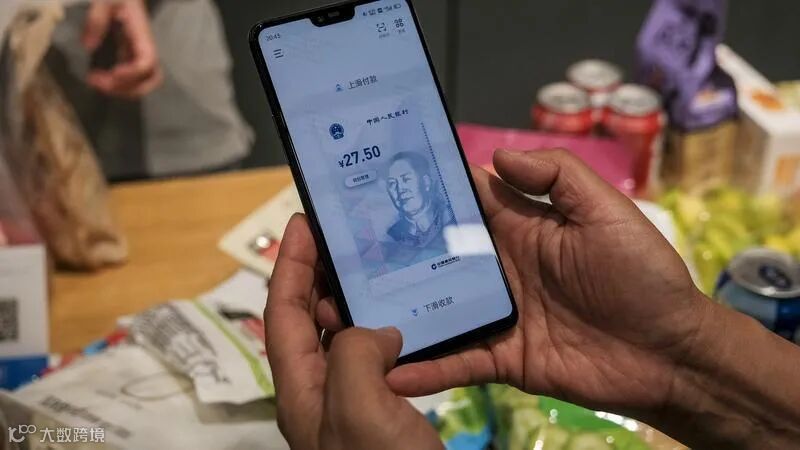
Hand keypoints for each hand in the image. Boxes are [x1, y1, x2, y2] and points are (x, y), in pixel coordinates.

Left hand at [82, 0, 161, 97]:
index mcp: (143, 36)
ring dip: (122, 90)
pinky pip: (129, 79)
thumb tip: (88, 46)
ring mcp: (137, 56)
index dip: (133, 72)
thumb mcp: (106, 1)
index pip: (148, 61)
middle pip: (152, 79)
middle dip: (129, 88)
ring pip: (143, 84)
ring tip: (96, 82)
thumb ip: (97, 19)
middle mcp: (144, 50)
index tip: (111, 73)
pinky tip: (98, 79)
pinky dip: (116, 86)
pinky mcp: (128, 58)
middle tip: (101, 84)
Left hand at [264, 215, 442, 449]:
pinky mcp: (383, 410)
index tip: (304, 221)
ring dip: (357, 298)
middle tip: (349, 235)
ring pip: (345, 335)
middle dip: (323, 273)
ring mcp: (351, 403)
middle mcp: (320, 391)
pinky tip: (411, 314)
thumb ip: (353, 352)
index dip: (291, 265)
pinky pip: (378, 357)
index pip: (282, 313)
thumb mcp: (356, 406)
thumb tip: (378, 331)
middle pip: (310, 319)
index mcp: (300, 388)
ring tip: (381, 263)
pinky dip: (388, 328)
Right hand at [318, 149, 704, 414]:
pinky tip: (389, 371)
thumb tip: (494, 156)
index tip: (378, 182)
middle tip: (340, 248)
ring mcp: (498, 314)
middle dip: (395, 250)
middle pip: (438, 256)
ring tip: (346, 308)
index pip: (465, 204)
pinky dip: (425, 367)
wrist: (670, 354)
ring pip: (437, 307)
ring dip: (398, 308)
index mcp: (522, 227)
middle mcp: (501, 267)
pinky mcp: (502, 358)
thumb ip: (556, 177)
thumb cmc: (642, 275)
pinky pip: (457, 361)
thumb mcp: (607, 211)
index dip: (427, 192)